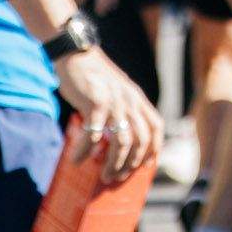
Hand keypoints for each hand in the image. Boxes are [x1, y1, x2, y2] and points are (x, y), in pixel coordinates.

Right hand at [54, 47, 160, 183]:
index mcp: (137, 98)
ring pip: (122, 142)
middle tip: (117, 177)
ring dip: (114, 163)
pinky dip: (85, 151)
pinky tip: (77, 160)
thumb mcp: (116, 90)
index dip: (155, 147)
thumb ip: (122, 109)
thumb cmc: (93, 78)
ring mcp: (114, 102)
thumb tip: (118, 139)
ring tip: (103, 176)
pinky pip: (94, 135)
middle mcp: (130, 101)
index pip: (156, 126)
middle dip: (131, 164)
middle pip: (140, 140)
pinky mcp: (95, 102)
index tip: (147, 165)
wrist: (76, 54)